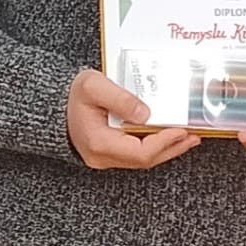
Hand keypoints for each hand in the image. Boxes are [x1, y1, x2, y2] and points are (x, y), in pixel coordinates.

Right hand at [67, 68, 200, 170]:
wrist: (51, 104)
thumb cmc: (70, 94)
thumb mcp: (93, 86)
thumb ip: (121, 98)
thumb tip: (147, 113)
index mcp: (98, 142)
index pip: (140, 152)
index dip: (164, 142)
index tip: (181, 129)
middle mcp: (101, 156)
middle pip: (145, 160)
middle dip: (172, 147)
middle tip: (193, 134)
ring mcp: (105, 158)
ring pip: (142, 160)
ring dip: (167, 148)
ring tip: (187, 137)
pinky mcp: (109, 154)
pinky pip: (136, 155)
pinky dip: (155, 146)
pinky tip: (167, 138)